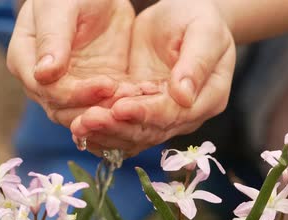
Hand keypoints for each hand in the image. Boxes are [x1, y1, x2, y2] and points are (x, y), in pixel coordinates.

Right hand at [6, 0, 140, 126]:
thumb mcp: (59, 7)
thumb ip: (52, 39)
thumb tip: (43, 74)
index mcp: (25, 61)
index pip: (48, 90)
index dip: (76, 93)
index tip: (107, 84)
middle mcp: (43, 83)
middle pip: (65, 110)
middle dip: (96, 110)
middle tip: (125, 105)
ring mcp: (69, 89)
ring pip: (86, 115)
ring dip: (110, 115)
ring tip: (136, 104)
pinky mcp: (95, 91)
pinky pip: (106, 108)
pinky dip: (122, 110)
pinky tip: (143, 102)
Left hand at [70, 0, 235, 156]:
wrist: (184, 16)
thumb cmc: (200, 19)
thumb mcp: (204, 33)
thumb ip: (196, 63)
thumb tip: (183, 96)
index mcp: (207, 99)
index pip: (174, 114)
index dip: (146, 113)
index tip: (119, 107)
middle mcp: (186, 116)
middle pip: (151, 130)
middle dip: (118, 127)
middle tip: (88, 120)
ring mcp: (163, 116)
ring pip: (134, 134)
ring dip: (106, 132)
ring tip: (79, 125)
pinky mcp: (142, 110)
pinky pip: (122, 126)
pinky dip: (103, 130)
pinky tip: (81, 130)